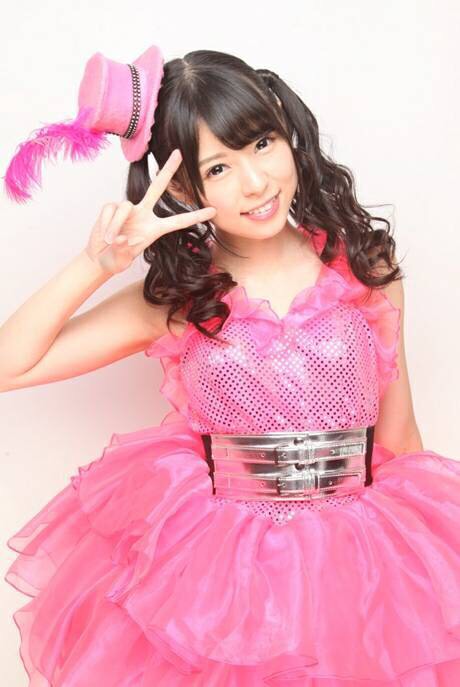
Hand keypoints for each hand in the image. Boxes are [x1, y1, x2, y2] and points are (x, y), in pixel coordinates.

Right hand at [84, 149, 215, 275]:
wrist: (100, 257)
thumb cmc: (116, 258)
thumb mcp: (122, 260)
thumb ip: (124, 250)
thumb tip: (121, 238)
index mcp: (155, 229)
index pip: (178, 221)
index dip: (195, 216)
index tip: (213, 211)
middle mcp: (144, 214)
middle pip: (158, 187)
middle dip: (167, 170)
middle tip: (179, 153)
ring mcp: (128, 209)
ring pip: (125, 206)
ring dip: (116, 225)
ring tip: (111, 240)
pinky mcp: (111, 207)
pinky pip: (110, 210)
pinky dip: (107, 223)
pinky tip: (104, 234)